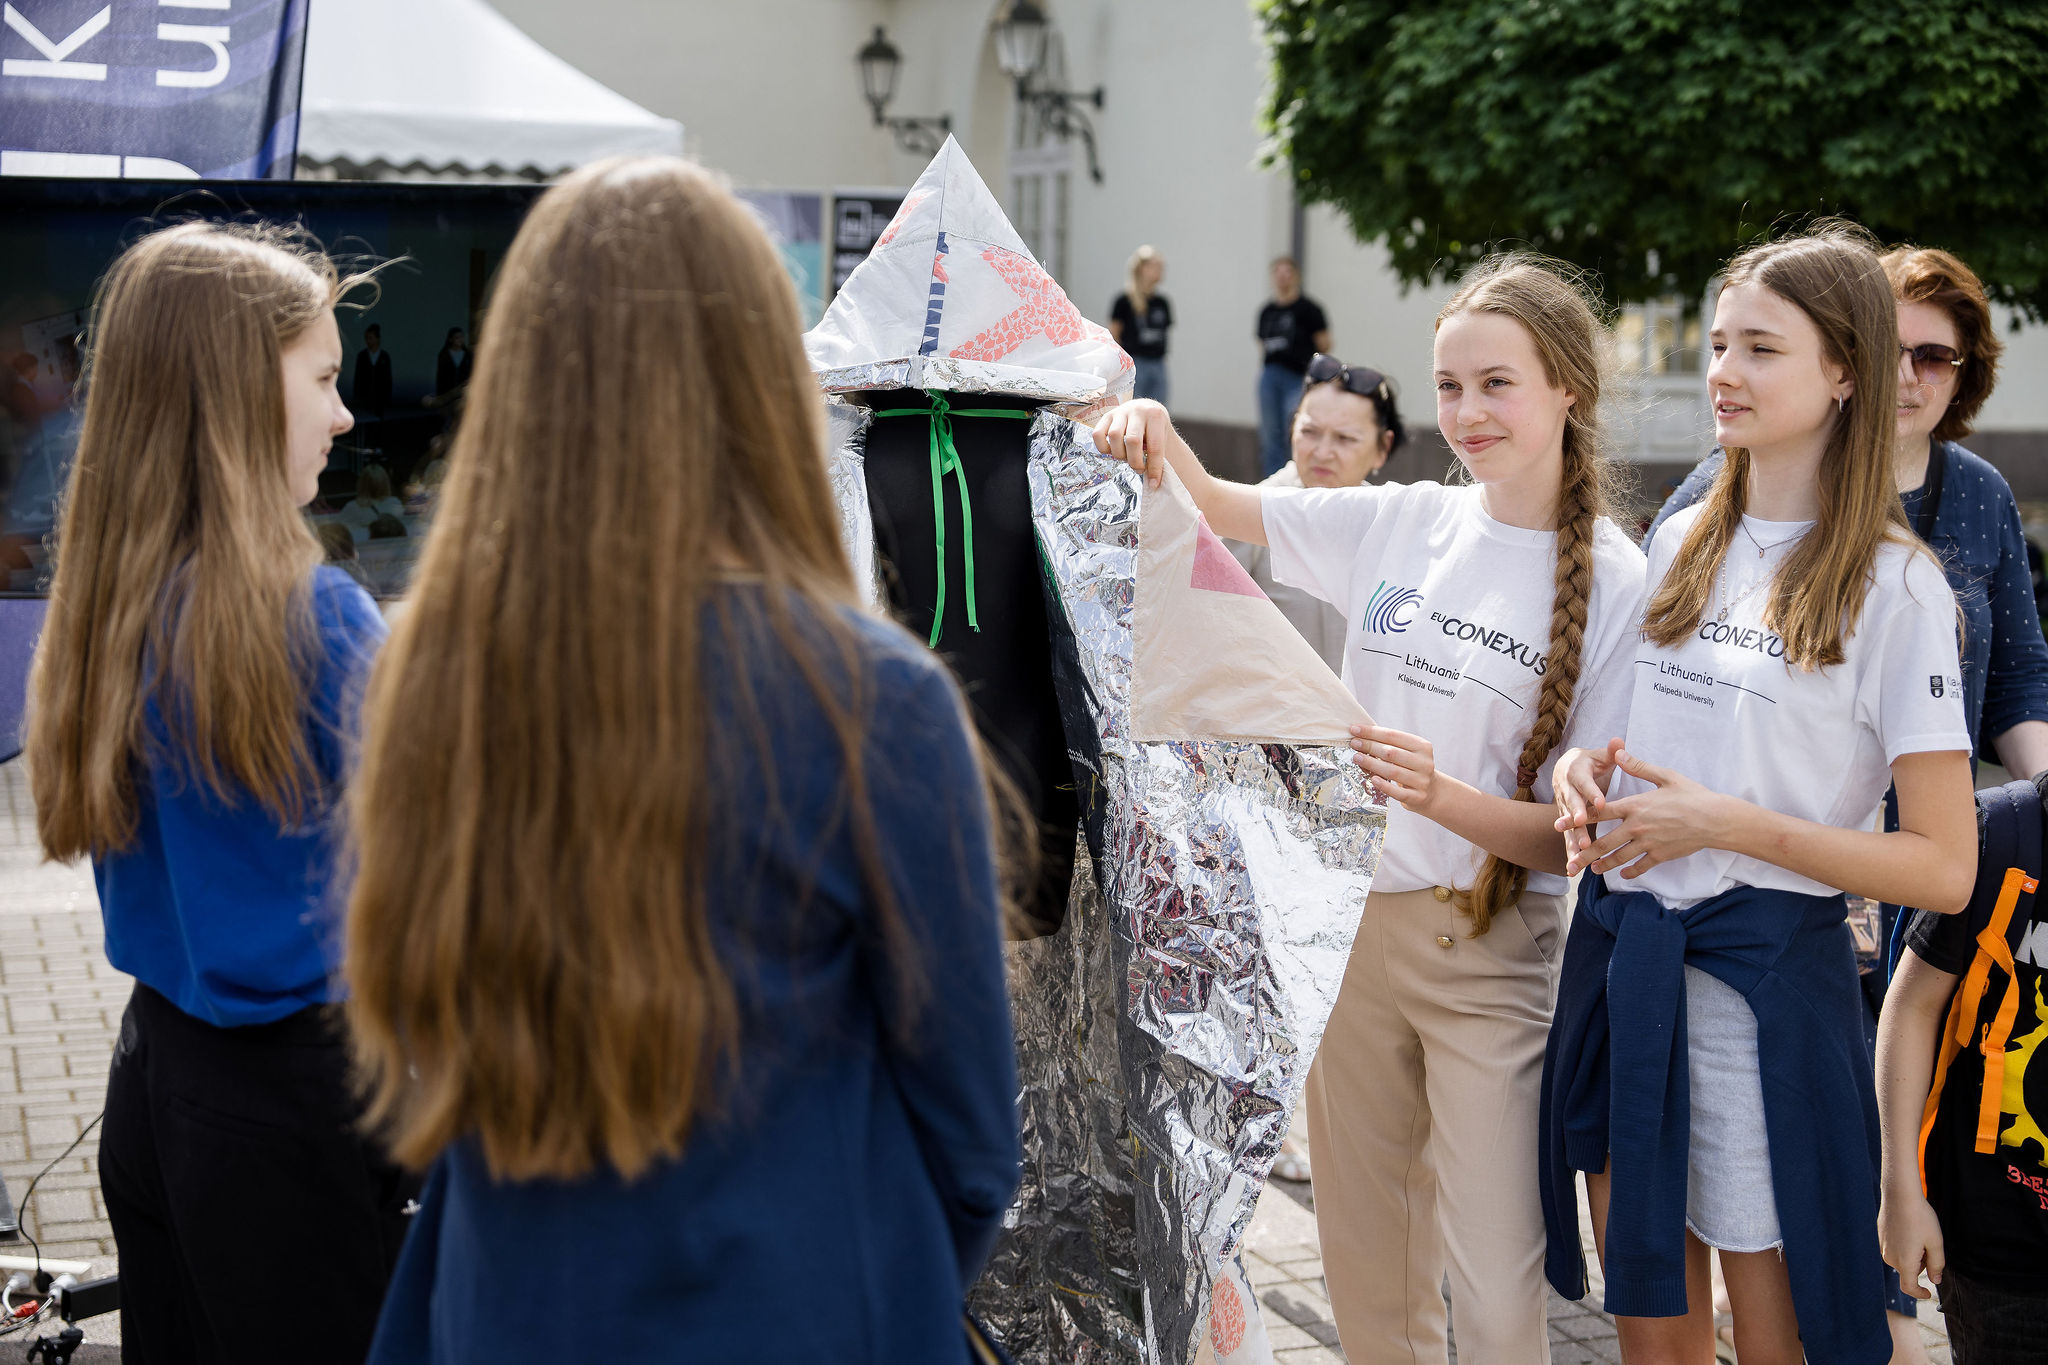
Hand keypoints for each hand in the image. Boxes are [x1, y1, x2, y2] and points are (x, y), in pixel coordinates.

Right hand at [1091, 399, 1173, 487]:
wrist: (1146, 408)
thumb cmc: (1155, 428)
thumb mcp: (1162, 437)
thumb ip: (1157, 455)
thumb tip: (1152, 483)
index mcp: (1155, 415)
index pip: (1155, 446)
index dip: (1154, 468)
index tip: (1154, 483)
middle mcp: (1137, 410)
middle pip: (1132, 441)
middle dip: (1135, 462)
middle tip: (1139, 469)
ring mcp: (1120, 411)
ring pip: (1114, 437)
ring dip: (1119, 455)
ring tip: (1126, 457)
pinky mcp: (1106, 416)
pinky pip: (1097, 434)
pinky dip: (1103, 447)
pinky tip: (1112, 451)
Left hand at [1351, 724, 1438, 814]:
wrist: (1432, 792)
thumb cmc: (1412, 768)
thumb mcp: (1407, 753)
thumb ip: (1390, 744)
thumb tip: (1360, 734)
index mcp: (1422, 746)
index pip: (1393, 736)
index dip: (1372, 732)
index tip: (1354, 729)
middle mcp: (1424, 762)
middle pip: (1392, 753)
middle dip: (1370, 746)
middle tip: (1354, 743)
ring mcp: (1422, 781)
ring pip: (1393, 771)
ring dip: (1372, 764)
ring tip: (1356, 757)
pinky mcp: (1418, 797)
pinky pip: (1398, 792)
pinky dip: (1384, 786)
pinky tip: (1372, 779)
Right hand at [1552, 738, 1624, 860]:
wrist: (1564, 769)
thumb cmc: (1589, 763)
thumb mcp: (1599, 755)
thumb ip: (1610, 752)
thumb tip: (1618, 741)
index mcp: (1576, 773)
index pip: (1585, 783)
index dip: (1591, 792)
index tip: (1601, 802)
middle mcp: (1566, 791)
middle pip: (1571, 805)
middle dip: (1576, 818)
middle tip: (1583, 828)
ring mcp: (1564, 807)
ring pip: (1567, 825)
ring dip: (1572, 840)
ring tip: (1579, 855)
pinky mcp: (1566, 821)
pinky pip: (1568, 837)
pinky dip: (1570, 852)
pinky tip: (1572, 868)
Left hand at [1568, 748, 1727, 878]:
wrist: (1715, 819)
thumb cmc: (1692, 795)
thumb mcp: (1665, 776)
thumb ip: (1639, 766)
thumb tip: (1619, 752)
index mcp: (1635, 805)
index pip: (1600, 812)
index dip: (1577, 818)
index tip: (1559, 824)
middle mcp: (1637, 826)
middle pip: (1604, 842)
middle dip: (1585, 853)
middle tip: (1571, 861)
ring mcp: (1649, 843)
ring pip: (1620, 857)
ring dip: (1604, 864)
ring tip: (1592, 869)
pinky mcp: (1661, 855)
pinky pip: (1641, 866)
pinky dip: (1630, 871)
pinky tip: (1623, 874)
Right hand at [1878, 1188, 1945, 1299]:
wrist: (1900, 1195)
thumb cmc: (1921, 1218)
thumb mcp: (1936, 1243)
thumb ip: (1937, 1265)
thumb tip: (1935, 1281)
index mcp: (1905, 1262)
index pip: (1909, 1287)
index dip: (1920, 1294)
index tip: (1929, 1293)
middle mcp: (1890, 1257)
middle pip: (1908, 1271)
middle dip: (1921, 1265)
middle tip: (1929, 1246)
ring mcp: (1883, 1246)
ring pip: (1901, 1259)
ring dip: (1912, 1255)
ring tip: (1920, 1235)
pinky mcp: (1880, 1237)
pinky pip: (1894, 1249)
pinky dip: (1904, 1246)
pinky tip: (1910, 1229)